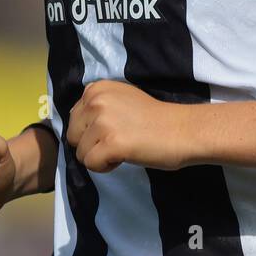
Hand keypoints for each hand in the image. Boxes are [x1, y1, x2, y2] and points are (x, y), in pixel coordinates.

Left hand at [66, 80, 188, 172]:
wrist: (182, 130)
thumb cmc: (154, 118)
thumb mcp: (120, 99)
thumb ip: (97, 106)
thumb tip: (76, 125)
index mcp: (96, 89)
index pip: (74, 119)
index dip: (92, 131)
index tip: (116, 129)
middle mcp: (95, 101)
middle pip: (73, 136)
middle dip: (92, 144)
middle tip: (119, 140)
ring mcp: (102, 122)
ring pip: (81, 153)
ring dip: (101, 156)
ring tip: (125, 147)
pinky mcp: (111, 143)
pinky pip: (91, 164)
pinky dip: (106, 167)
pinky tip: (125, 156)